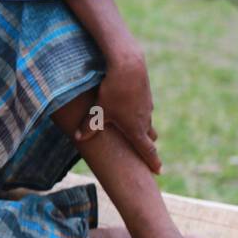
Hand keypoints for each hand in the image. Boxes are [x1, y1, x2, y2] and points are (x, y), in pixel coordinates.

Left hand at [75, 54, 160, 173]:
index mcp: (136, 128)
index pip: (147, 150)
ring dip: (143, 128)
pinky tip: (130, 107)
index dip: (152, 161)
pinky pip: (143, 108)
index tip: (159, 171)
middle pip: (148, 137)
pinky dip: (139, 112)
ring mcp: (147, 106)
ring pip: (146, 121)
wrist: (130, 66)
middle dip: (147, 145)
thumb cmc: (114, 91)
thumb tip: (79, 138)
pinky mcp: (145, 94)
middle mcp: (145, 119)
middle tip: (147, 153)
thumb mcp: (99, 110)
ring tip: (136, 131)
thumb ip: (89, 125)